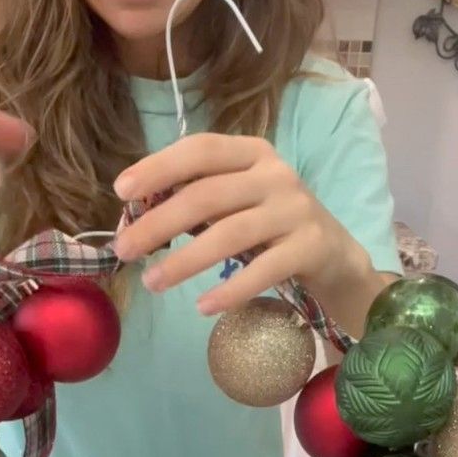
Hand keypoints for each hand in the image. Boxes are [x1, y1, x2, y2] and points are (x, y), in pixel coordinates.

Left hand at [113, 133, 372, 315]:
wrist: (336, 257)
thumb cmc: (272, 228)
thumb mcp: (237, 204)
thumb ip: (196, 201)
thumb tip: (136, 217)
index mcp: (252, 153)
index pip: (200, 150)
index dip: (158, 167)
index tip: (121, 191)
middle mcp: (276, 175)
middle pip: (207, 195)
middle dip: (158, 223)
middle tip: (124, 250)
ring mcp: (295, 210)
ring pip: (230, 234)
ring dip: (184, 261)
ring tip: (152, 282)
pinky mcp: (310, 248)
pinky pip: (263, 271)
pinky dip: (229, 291)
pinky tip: (202, 307)